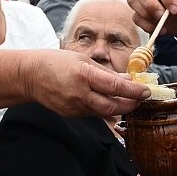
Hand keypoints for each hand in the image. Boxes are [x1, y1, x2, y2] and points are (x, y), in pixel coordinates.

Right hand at [25, 50, 146, 117]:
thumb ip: (106, 72)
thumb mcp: (82, 60)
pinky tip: (107, 100)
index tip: (146, 90)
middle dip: (131, 104)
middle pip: (113, 106)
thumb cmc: (56, 63)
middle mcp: (80, 94)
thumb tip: (127, 78)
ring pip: (104, 112)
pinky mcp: (71, 114)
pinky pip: (93, 113)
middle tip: (141, 98)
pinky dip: (103, 108)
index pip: (115, 86)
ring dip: (119, 107)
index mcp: (83, 75)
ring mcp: (75, 107)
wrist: (30, 76)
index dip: (134, 90)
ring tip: (129, 99)